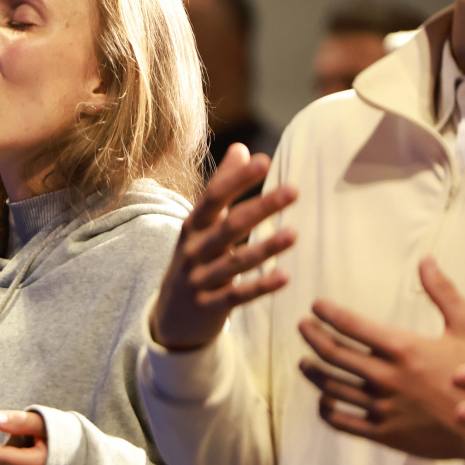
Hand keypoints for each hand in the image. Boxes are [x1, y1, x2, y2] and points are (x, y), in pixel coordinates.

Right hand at [151, 144, 297, 350]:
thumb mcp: (200, 225)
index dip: (237, 179)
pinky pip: (238, 295)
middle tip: (293, 190)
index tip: (263, 161)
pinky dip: (260, 286)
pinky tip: (285, 276)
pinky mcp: (210, 306)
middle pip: (228, 226)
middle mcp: (193, 250)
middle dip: (260, 208)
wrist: (170, 316)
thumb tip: (242, 148)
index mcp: (192, 226)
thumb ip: (221, 187)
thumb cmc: (194, 260)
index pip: (214, 198)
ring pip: (234, 262)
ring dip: (264, 248)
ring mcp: (200, 280)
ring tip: (294, 234)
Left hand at [304, 257, 464, 458]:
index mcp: (403, 348)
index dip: (328, 313)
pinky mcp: (382, 432)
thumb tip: (426, 261)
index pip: (351, 325)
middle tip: (303, 327)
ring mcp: (381, 406)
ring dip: (312, 371)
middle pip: (332, 354)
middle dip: (311, 336)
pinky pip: (340, 420)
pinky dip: (325, 408)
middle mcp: (386, 377)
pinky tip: (323, 399)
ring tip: (304, 362)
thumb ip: (444, 293)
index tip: (315, 306)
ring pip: (330, 386)